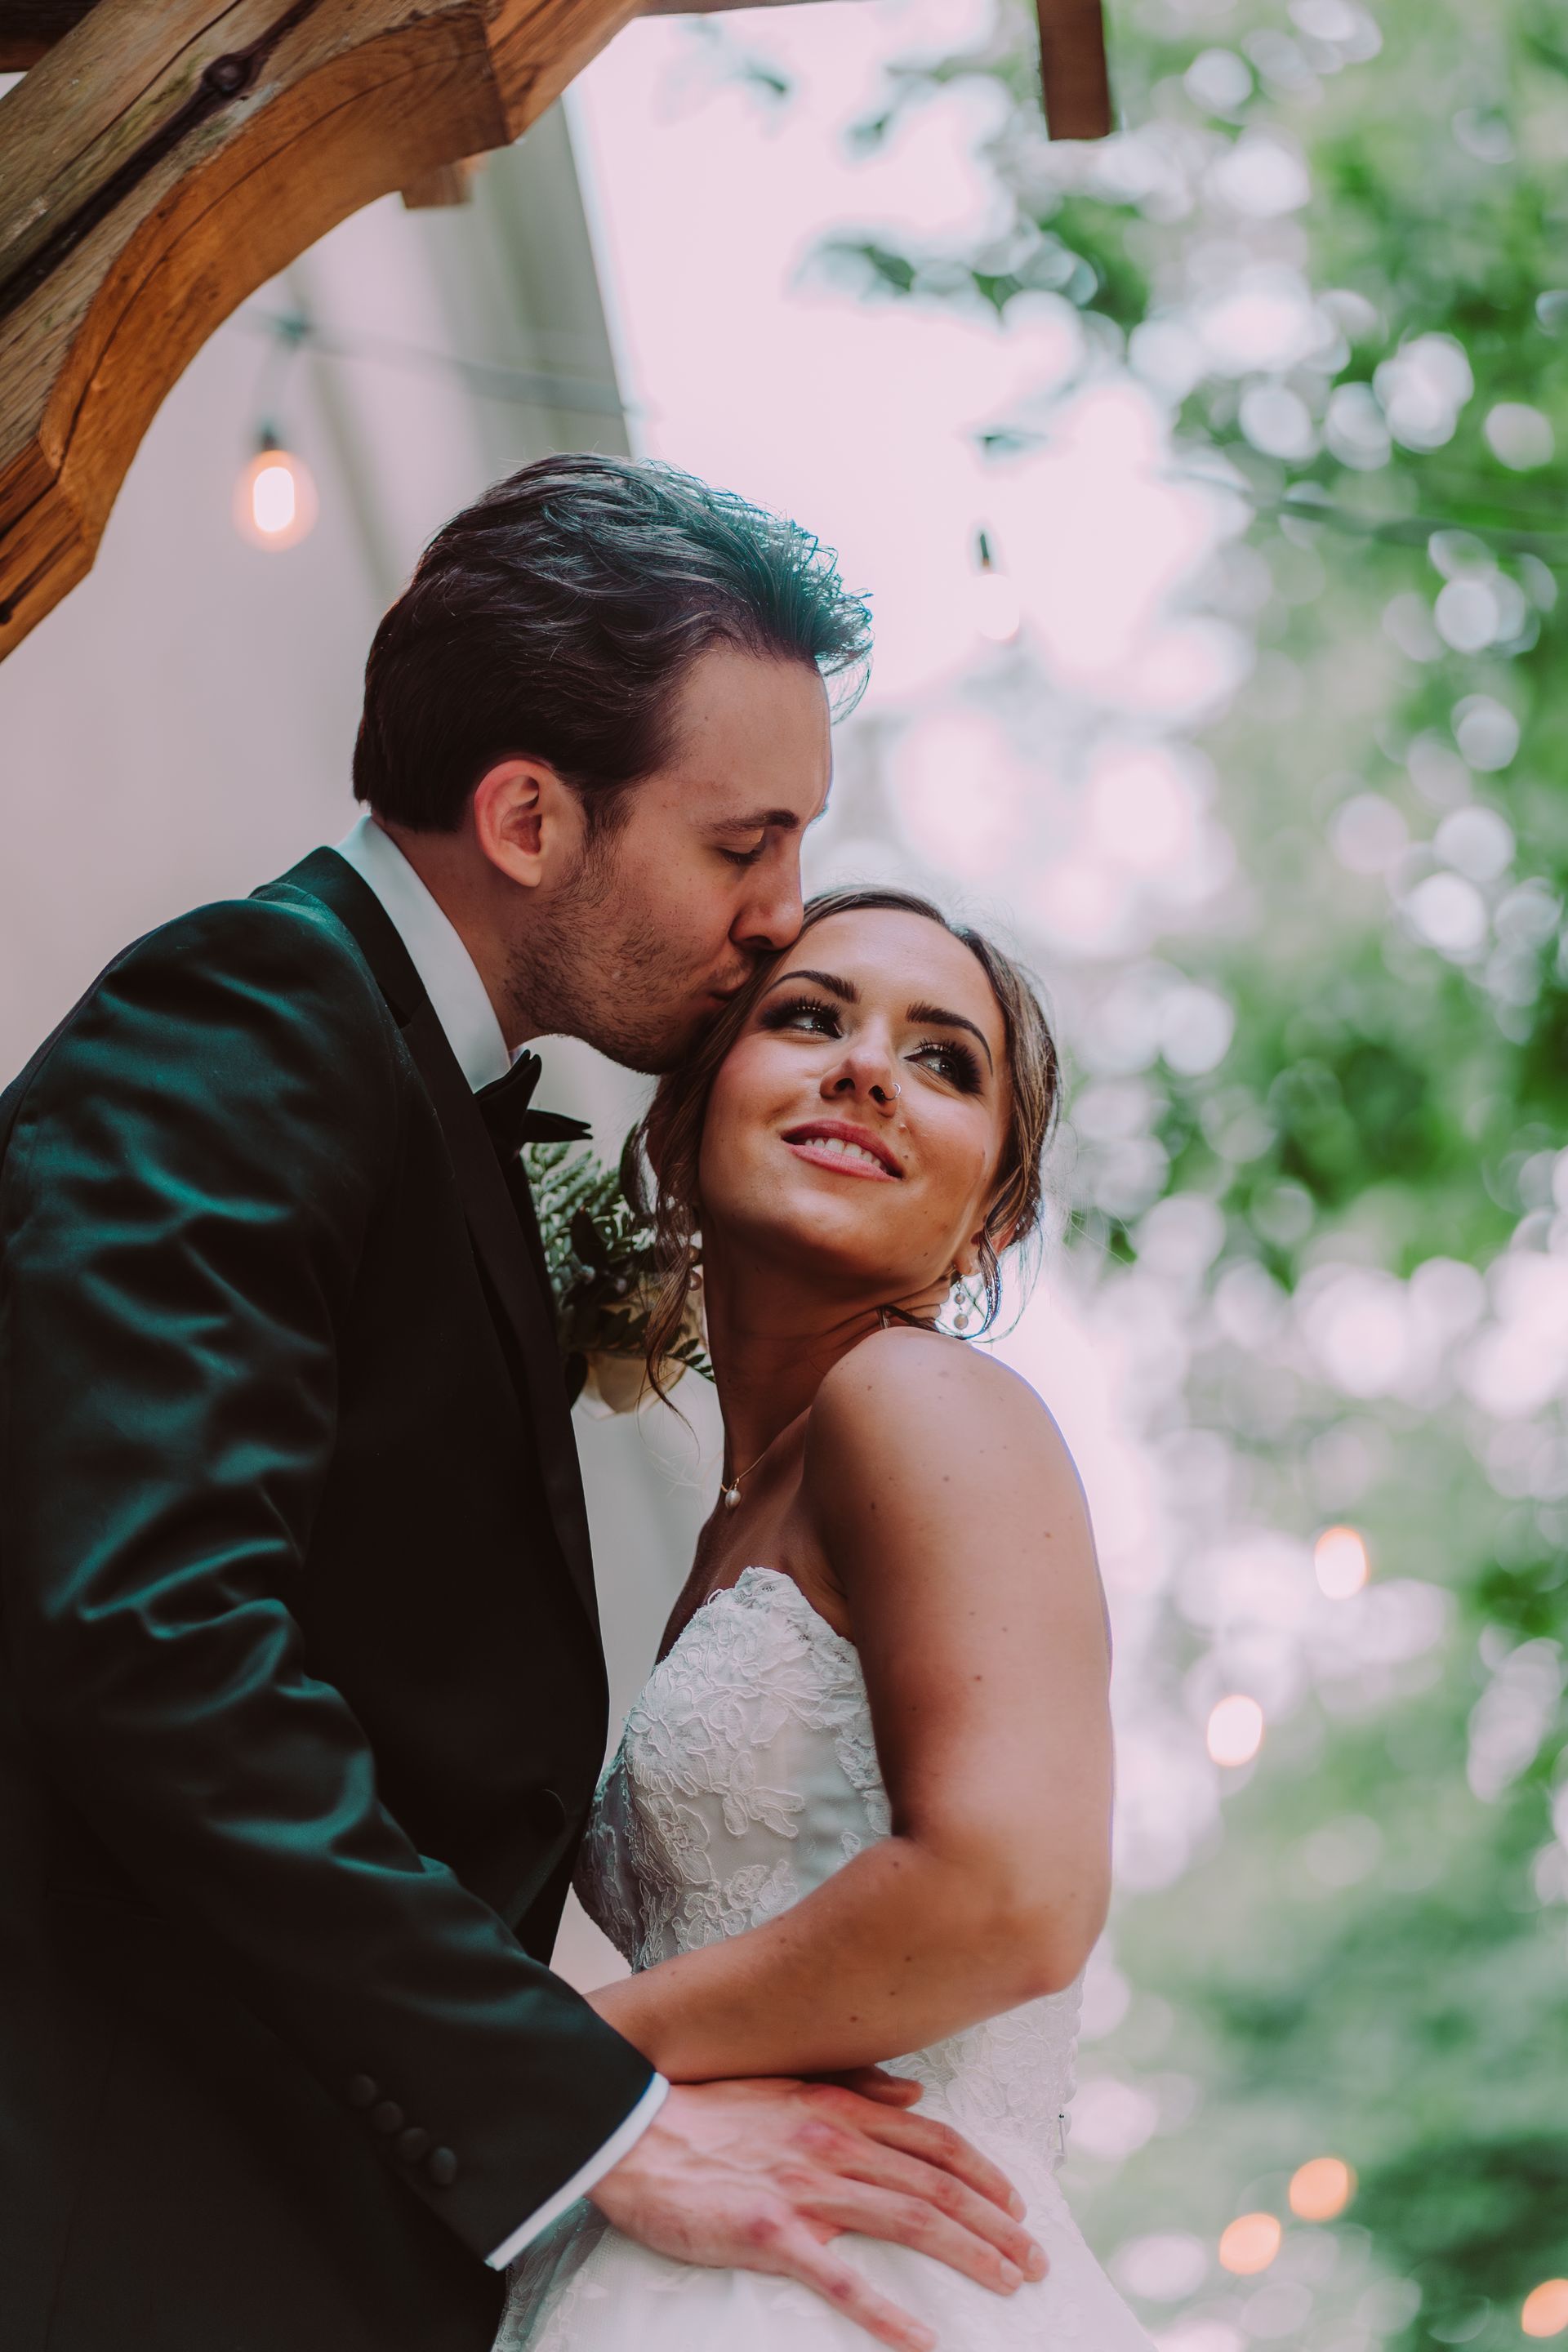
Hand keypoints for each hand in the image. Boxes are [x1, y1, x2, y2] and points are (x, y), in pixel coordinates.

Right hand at [588, 2076, 1046, 2351]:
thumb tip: (912, 2094)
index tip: (1019, 2208)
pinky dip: (887, 2310)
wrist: (636, 2129)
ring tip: (1010, 2285)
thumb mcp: (789, 2082)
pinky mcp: (771, 2231)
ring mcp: (807, 2186)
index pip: (935, 2143)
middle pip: (937, 2185)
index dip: (985, 2176)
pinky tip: (923, 2338)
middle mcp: (836, 2143)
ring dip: (969, 2254)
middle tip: (1036, 2261)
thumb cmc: (708, 2111)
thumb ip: (855, 2087)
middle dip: (996, 2224)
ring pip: (910, 2221)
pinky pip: (841, 2277)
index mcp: (840, 2110)